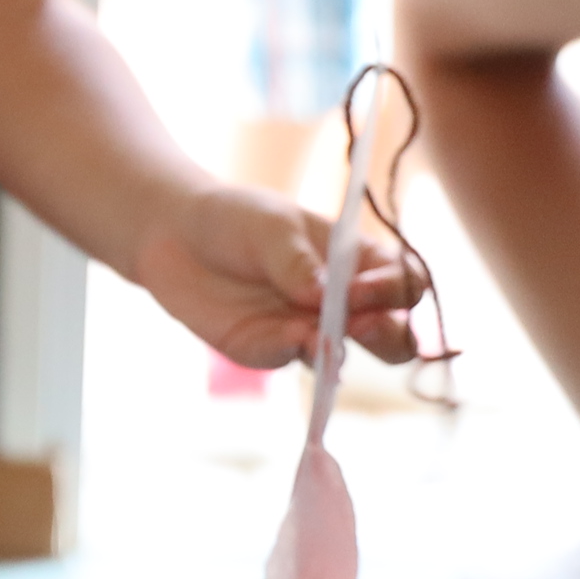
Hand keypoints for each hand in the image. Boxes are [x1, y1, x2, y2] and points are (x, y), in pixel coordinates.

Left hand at [129, 182, 422, 370]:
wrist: (174, 235)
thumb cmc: (236, 219)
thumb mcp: (271, 226)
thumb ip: (297, 261)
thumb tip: (324, 298)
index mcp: (361, 262)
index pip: (405, 284)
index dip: (395, 291)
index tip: (362, 288)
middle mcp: (345, 303)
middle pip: (395, 334)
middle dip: (388, 335)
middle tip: (360, 324)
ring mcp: (311, 330)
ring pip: (349, 356)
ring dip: (345, 350)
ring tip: (324, 337)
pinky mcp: (272, 348)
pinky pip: (296, 359)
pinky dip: (299, 354)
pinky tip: (292, 340)